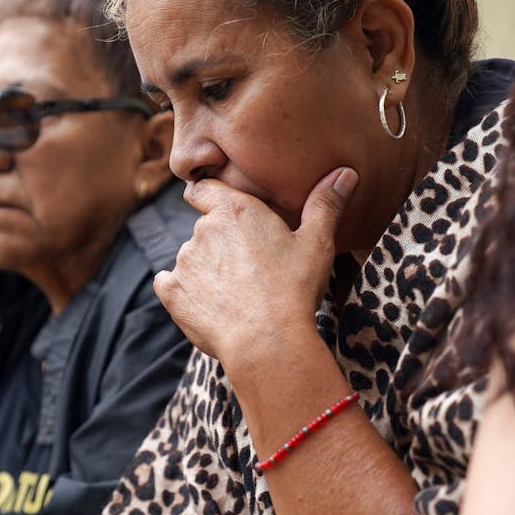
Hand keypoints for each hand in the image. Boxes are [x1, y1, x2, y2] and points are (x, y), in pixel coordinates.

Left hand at [154, 167, 356, 365]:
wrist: (267, 342)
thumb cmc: (294, 290)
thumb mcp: (317, 243)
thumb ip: (325, 204)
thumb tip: (345, 172)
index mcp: (234, 210)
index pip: (203, 189)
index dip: (208, 198)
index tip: (221, 212)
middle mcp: (202, 230)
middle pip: (204, 229)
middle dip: (221, 244)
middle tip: (249, 268)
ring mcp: (184, 261)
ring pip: (191, 259)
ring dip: (206, 270)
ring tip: (236, 294)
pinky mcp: (171, 292)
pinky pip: (169, 284)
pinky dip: (183, 292)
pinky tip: (209, 305)